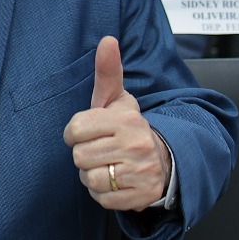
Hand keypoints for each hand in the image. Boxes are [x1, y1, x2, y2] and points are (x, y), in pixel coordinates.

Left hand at [64, 37, 170, 210]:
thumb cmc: (128, 128)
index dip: (74, 133)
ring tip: (108, 166)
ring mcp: (140, 172)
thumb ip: (107, 72)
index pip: (75, 130)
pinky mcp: (140, 196)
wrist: (163, 159)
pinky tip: (115, 181)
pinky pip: (102, 199)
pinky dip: (103, 194)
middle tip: (100, 151)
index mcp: (126, 120)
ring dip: (92, 176)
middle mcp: (136, 144)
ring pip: (89, 179)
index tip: (86, 133)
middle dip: (84, 155)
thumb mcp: (117, 100)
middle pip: (79, 157)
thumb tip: (107, 40)